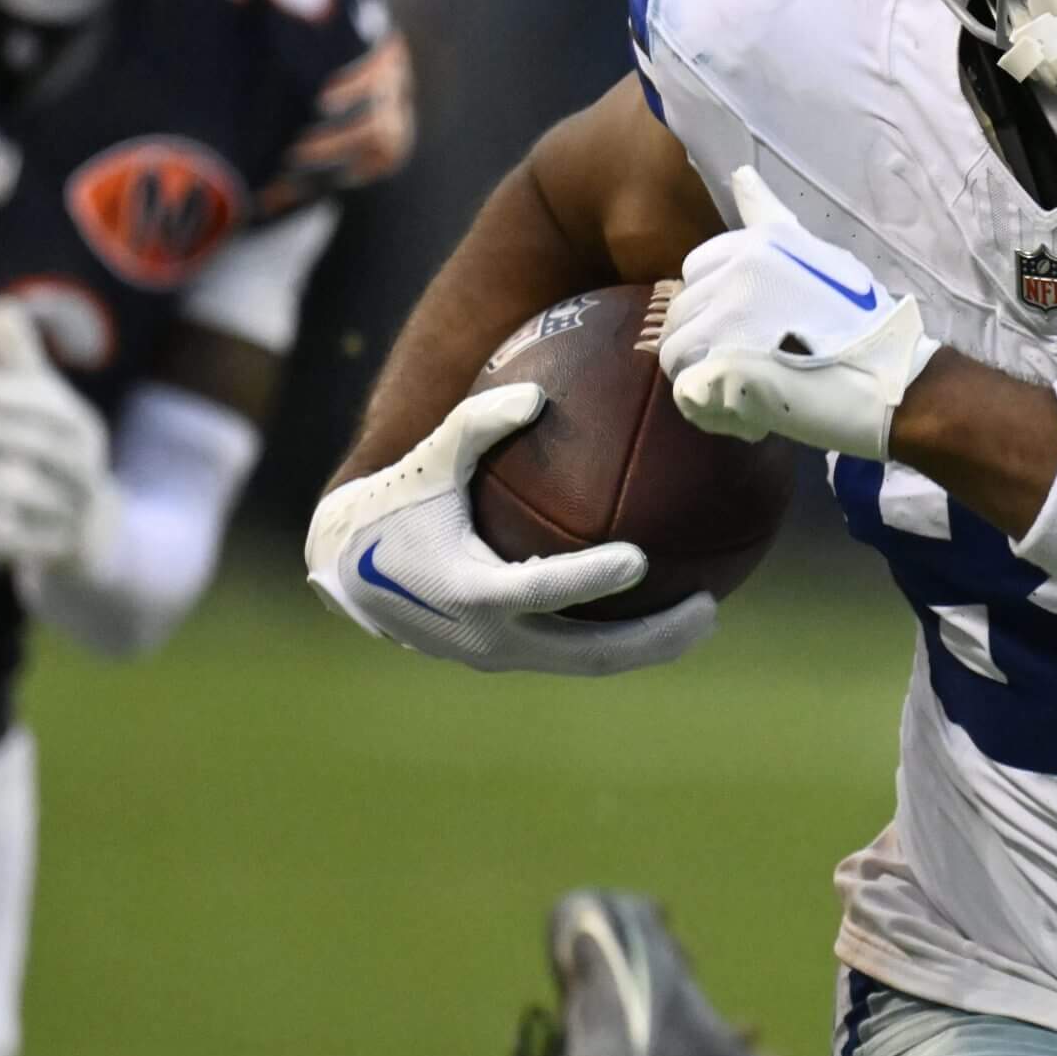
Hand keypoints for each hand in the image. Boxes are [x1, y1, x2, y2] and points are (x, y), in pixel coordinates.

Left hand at [0, 299, 117, 589]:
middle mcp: (84, 473)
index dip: (18, 397)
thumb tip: (1, 306)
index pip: (57, 411)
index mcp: (83, 432)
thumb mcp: (44, 412)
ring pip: (27, 496)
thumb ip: (20, 364)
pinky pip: (9, 545)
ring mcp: (68, 516)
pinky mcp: (47, 554)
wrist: (89, 536)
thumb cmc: (52, 457)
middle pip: (47, 451)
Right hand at [305, 384, 714, 674]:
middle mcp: (489, 638)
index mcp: (469, 592)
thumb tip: (537, 394)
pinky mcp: (508, 655)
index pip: (540, 592)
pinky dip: (620, 633)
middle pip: (586, 654)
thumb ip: (476, 424)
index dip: (589, 581)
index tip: (640, 560)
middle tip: (710, 609)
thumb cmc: (394, 503)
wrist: (346, 570)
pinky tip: (666, 601)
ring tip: (706, 615)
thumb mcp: (426, 461)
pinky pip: (574, 649)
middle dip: (652, 639)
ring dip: (648, 646)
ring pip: (587, 661)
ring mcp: (501, 655)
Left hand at [656, 166, 938, 460]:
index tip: (751, 326)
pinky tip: (744, 410)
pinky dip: (707, 406)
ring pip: (676, 350)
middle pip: (681, 311)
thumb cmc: (860, 325)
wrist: (888, 381)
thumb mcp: (817, 256)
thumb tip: (740, 173)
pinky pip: (685, 386)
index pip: (697, 270)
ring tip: (749, 388)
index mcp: (758, 243)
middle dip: (706, 341)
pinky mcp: (723, 361)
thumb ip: (770, 219)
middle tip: (753, 364)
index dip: (717, 305)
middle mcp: (738, 270)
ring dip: (704, 374)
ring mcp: (728, 315)